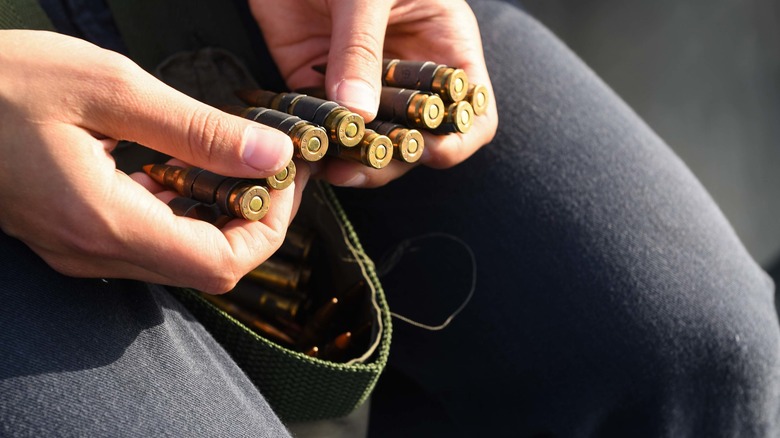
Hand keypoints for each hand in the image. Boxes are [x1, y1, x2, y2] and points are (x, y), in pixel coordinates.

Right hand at [0, 30, 304, 292]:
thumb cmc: (2, 83)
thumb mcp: (110, 88)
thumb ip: (198, 130)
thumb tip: (270, 156)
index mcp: (106, 221)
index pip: (220, 264)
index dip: (269, 229)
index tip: (284, 180)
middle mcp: (94, 251)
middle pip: (207, 267)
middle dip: (254, 222)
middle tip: (271, 168)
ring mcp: (80, 249)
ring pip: (180, 257)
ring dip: (220, 217)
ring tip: (238, 164)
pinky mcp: (74, 235)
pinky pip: (148, 240)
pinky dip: (183, 212)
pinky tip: (184, 170)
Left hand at [249, 0, 497, 186]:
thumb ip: (362, 46)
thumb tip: (356, 111)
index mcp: (443, 46)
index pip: (471, 112)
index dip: (457, 139)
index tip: (429, 151)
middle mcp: (407, 72)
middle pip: (417, 138)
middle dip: (394, 157)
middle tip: (362, 165)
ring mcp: (362, 82)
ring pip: (369, 140)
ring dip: (353, 158)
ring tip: (331, 166)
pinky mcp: (317, 82)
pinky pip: (323, 124)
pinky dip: (315, 142)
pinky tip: (304, 152)